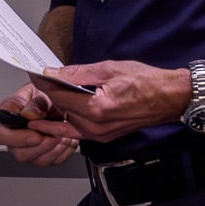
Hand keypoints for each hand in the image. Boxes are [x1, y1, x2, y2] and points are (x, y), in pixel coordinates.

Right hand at [0, 85, 81, 167]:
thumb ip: (35, 104)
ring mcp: (28, 149)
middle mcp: (14, 137)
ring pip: (39, 160)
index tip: (36, 135)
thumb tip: (30, 115)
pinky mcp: (44, 155)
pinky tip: (67, 137)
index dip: (17, 139)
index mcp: (5, 118)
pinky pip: (55, 160)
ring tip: (63, 132)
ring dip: (56, 147)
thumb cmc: (42, 95)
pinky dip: (65, 150)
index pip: (0, 136)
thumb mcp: (39, 92)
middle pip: (20, 154)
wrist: (56, 101)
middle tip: (55, 134)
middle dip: (42, 146)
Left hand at [34, 59, 192, 143]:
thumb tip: (54, 72)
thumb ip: (77, 73)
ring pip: (67, 122)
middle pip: (61, 110)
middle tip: (36, 81)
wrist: (170, 98)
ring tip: (43, 97)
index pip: (59, 95)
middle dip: (47, 95)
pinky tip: (59, 113)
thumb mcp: (108, 69)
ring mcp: (101, 135)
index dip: (43, 83)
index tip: (34, 74)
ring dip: (55, 110)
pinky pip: (79, 130)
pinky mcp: (105, 136)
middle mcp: (97, 126)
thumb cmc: (147, 82)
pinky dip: (67, 121)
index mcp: (96, 108)